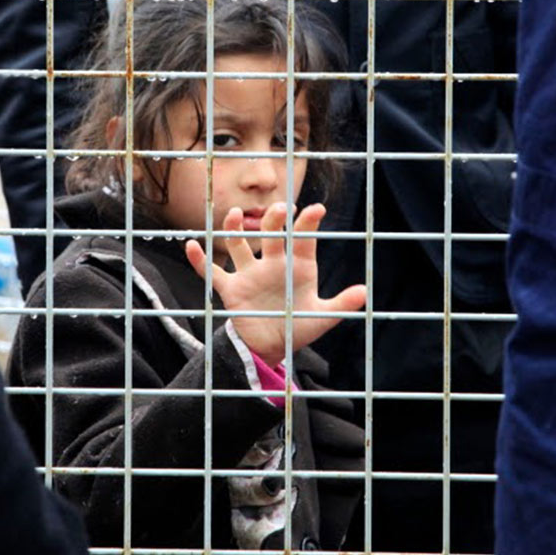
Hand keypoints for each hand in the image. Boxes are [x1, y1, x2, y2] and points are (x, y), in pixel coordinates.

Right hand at [184, 202, 367, 366]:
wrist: (269, 346)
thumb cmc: (297, 325)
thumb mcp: (321, 317)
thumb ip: (341, 305)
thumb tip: (364, 293)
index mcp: (297, 266)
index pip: (303, 240)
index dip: (308, 224)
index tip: (316, 209)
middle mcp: (271, 264)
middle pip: (270, 235)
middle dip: (274, 221)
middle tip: (280, 209)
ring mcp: (249, 274)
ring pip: (238, 245)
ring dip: (234, 229)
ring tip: (234, 215)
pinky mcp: (230, 289)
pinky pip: (211, 272)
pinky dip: (199, 260)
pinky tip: (192, 245)